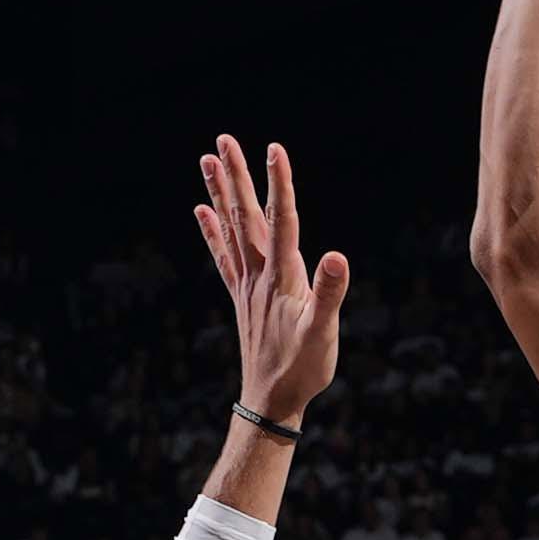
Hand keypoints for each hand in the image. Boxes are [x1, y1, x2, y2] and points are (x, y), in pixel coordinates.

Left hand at [200, 135, 347, 423]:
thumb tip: (336, 256)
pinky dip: (212, 230)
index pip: (283, 220)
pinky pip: (223, 255)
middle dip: (237, 176)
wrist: (271, 400)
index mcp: (282, 277)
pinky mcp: (242, 296)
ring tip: (207, 160)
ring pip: (230, 228)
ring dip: (220, 192)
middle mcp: (259, 274)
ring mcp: (247, 284)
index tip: (274, 147)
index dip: (280, 183)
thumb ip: (329, 293)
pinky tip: (202, 211)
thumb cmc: (303, 368)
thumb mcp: (324, 333)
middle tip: (224, 139)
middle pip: (246, 215)